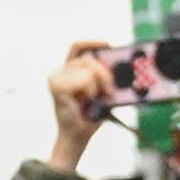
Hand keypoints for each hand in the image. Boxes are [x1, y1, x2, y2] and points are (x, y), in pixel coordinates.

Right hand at [48, 38, 115, 168]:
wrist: (78, 136)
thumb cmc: (90, 116)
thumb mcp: (104, 93)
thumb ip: (108, 78)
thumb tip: (123, 67)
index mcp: (70, 71)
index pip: (77, 47)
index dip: (92, 42)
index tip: (108, 44)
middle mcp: (61, 72)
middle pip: (88, 59)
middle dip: (104, 73)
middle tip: (109, 91)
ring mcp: (56, 78)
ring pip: (88, 69)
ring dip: (97, 86)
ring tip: (94, 100)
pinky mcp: (56, 86)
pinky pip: (84, 79)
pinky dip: (91, 90)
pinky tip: (86, 101)